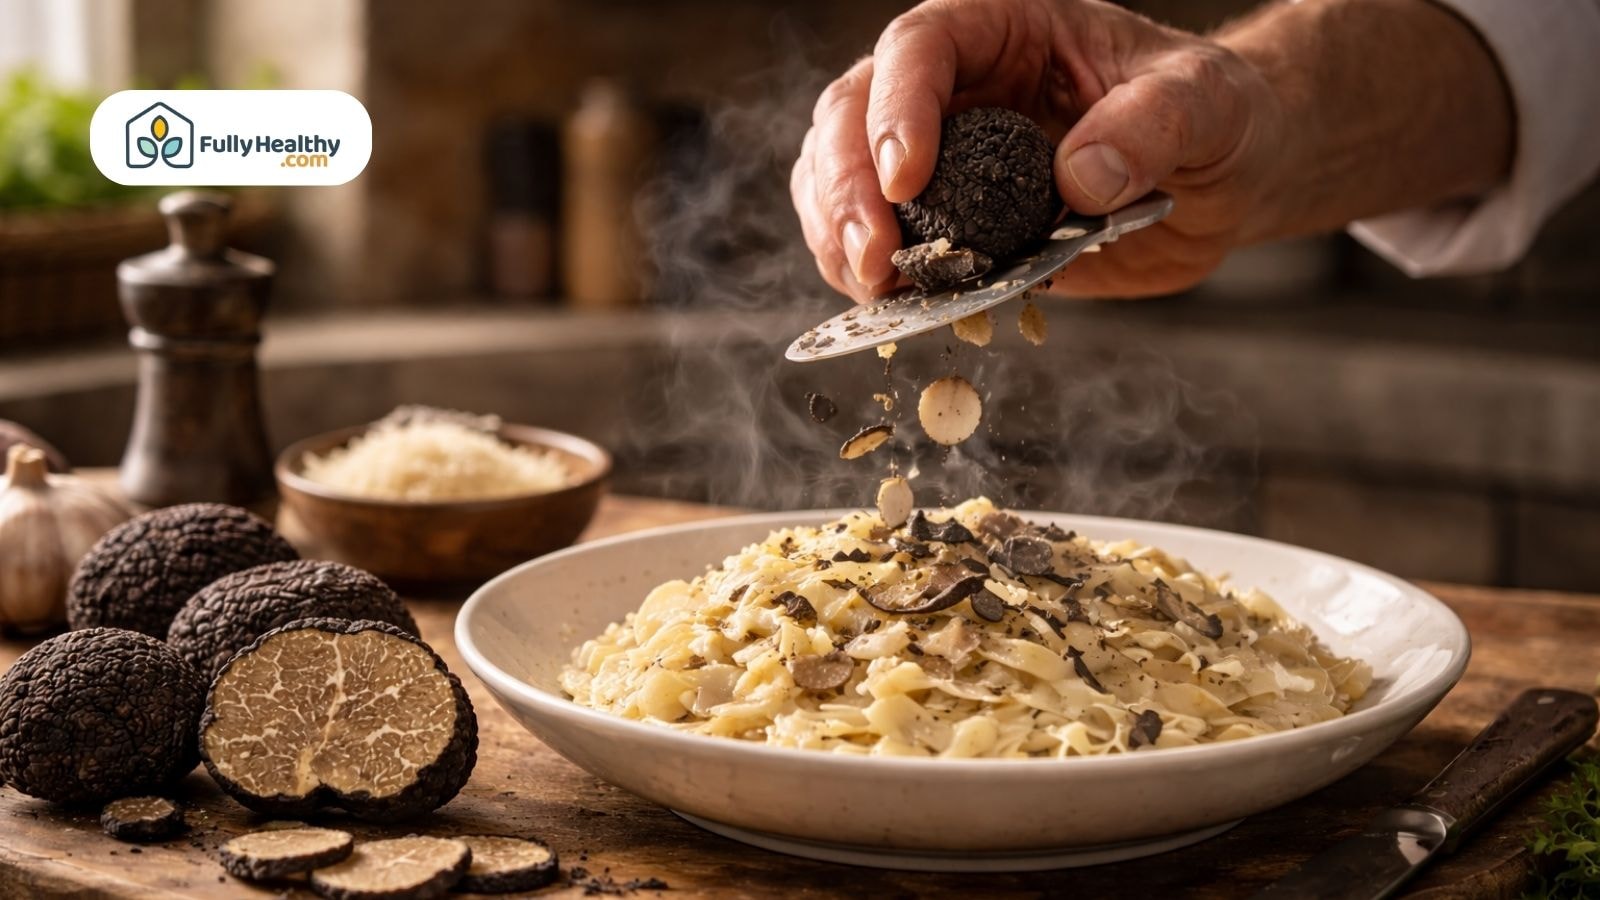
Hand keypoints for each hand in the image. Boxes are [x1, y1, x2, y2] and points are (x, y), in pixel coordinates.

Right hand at [791, 0, 1285, 301]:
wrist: (1221, 178)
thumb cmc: (1212, 115)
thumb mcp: (1205, 102)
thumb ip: (1152, 123)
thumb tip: (1083, 177)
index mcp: (1004, 30)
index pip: (920, 47)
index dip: (898, 108)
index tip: (909, 180)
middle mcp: (955, 86)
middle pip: (851, 110)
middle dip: (848, 186)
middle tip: (874, 256)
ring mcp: (941, 155)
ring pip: (838, 172)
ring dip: (838, 232)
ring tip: (873, 288)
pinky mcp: (946, 221)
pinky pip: (874, 236)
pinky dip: (866, 273)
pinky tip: (889, 303)